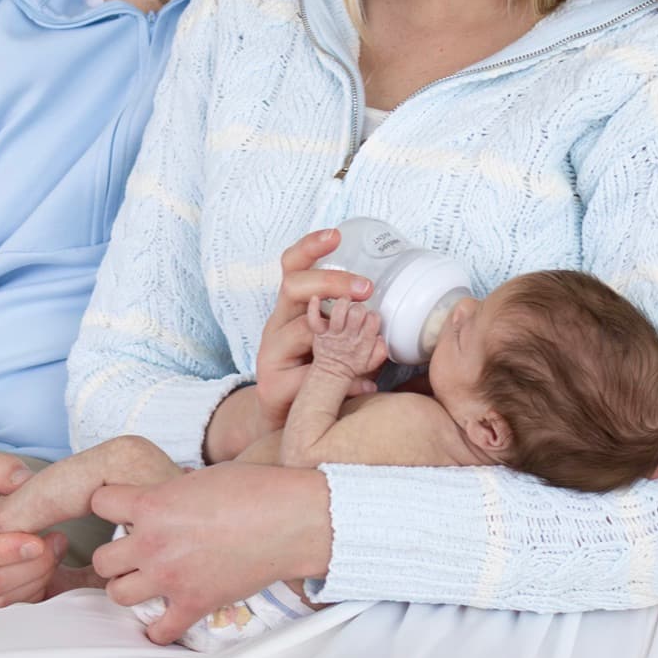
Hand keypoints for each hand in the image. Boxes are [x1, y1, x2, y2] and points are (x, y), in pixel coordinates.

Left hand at [90, 462, 331, 643]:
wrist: (291, 520)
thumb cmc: (255, 489)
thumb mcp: (201, 477)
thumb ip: (172, 492)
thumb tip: (168, 496)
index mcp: (152, 504)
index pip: (99, 502)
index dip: (109, 504)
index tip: (121, 508)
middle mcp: (152, 543)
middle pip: (101, 560)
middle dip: (115, 555)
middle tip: (134, 553)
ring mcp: (171, 578)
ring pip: (117, 595)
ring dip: (129, 588)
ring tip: (146, 582)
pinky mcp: (194, 604)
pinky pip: (159, 632)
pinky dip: (159, 629)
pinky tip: (166, 618)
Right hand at [255, 229, 372, 427]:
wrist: (282, 422)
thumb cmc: (315, 377)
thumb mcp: (337, 348)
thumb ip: (359, 338)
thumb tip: (387, 338)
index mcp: (293, 308)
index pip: (293, 266)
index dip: (310, 247)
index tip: (337, 235)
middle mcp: (278, 323)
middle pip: (293, 286)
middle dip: (331, 282)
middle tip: (365, 288)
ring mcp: (270, 351)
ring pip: (300, 330)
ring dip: (337, 335)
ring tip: (368, 342)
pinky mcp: (272, 383)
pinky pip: (307, 376)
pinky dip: (341, 380)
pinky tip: (365, 384)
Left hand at [306, 295, 386, 384]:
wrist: (332, 374)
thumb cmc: (351, 365)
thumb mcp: (372, 363)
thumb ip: (381, 350)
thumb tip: (380, 337)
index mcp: (364, 341)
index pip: (373, 319)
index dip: (373, 315)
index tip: (369, 317)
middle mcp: (349, 335)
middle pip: (357, 312)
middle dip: (359, 307)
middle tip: (357, 311)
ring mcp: (333, 334)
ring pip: (338, 311)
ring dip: (342, 302)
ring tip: (344, 302)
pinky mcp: (319, 333)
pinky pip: (314, 318)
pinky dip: (314, 307)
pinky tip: (316, 299)